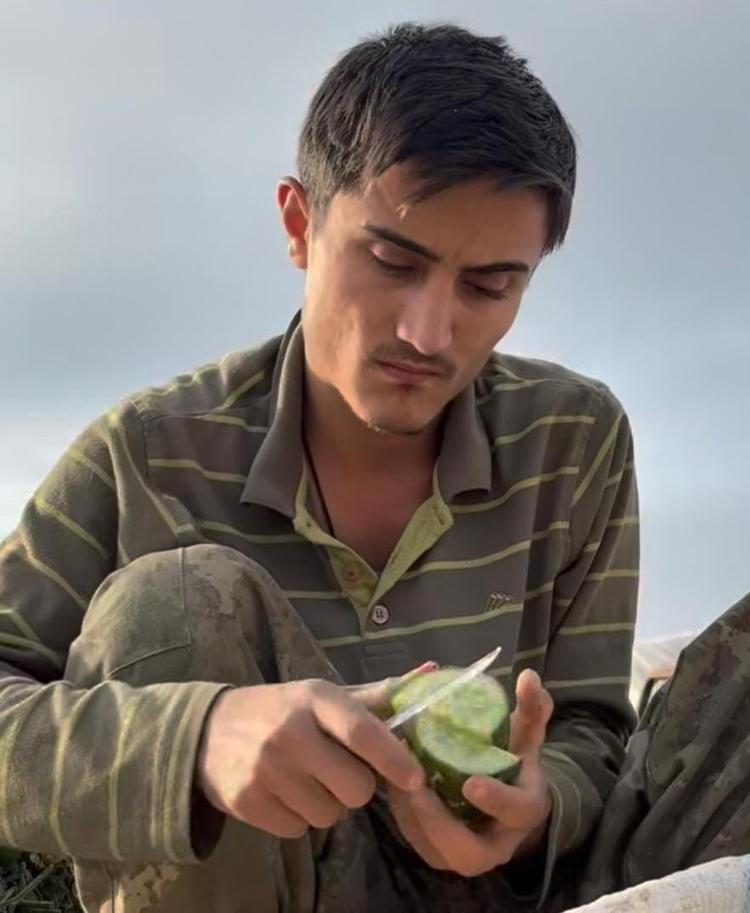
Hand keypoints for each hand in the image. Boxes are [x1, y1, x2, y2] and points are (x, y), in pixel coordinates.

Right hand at [196, 668, 430, 838]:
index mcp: (313, 699)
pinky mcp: (247, 802)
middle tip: (339, 772)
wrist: (208, 731)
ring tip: (307, 779)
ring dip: (327, 804)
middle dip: (357, 787)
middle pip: (355, 788)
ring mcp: (266, 769)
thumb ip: (375, 695)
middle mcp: (290, 731)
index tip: (415, 778)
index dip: (394, 758)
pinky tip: (285, 793)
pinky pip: (299, 830)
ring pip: (329, 814)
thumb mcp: (321, 695)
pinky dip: (299, 818)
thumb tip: (431, 672)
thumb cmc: (281, 710)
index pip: (362, 732)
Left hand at [387, 668, 553, 876]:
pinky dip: (401, 814)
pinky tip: (389, 781)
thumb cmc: (515, 761)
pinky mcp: (438, 853)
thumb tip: (529, 676)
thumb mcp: (526, 734)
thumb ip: (531, 707)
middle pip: (466, 850)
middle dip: (437, 818)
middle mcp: (495, 846)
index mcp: (523, 813)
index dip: (496, 799)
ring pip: (434, 848)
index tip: (471, 782)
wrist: (506, 799)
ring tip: (394, 776)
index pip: (515, 811)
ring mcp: (464, 855)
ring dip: (412, 815)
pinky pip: (417, 840)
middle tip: (415, 783)